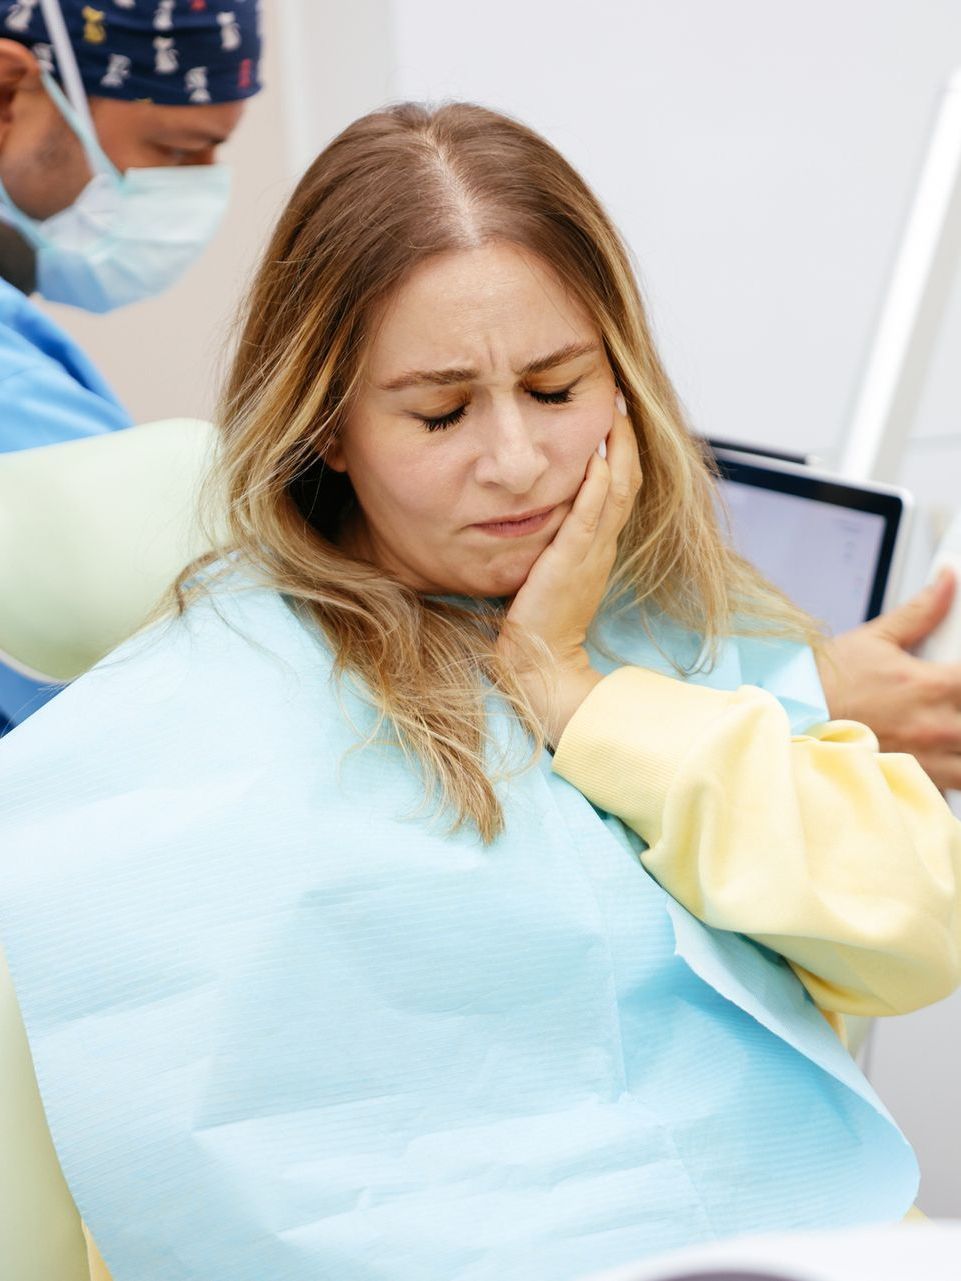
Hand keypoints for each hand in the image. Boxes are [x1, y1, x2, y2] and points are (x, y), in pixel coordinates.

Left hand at [496, 393, 641, 745]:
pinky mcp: (571, 562)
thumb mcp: (553, 573)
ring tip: (615, 410)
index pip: (618, 488)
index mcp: (597, 546)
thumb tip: (546, 514)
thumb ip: (557, 544)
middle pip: (626, 480)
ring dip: (618, 448)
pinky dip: (596, 485)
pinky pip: (589, 517)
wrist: (541, 662)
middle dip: (625, 436)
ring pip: (616, 491)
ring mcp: (590, 552)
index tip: (614, 414)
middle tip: (620, 396)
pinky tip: (597, 456)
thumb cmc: (540, 623)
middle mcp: (601, 544)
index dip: (622, 450)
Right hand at [816, 568, 960, 789]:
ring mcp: (926, 758)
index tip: (957, 676)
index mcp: (930, 686)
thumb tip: (947, 580)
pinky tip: (936, 753)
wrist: (790, 719)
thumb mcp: (875, 639)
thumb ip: (921, 611)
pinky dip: (951, 771)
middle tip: (951, 700)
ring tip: (950, 730)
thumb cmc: (826, 683)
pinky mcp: (911, 780)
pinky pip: (951, 786)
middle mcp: (935, 726)